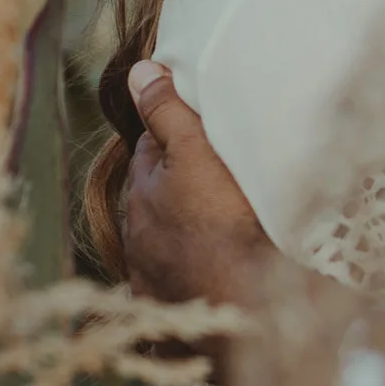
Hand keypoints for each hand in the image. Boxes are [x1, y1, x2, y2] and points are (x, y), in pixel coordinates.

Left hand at [122, 63, 275, 317]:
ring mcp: (153, 279)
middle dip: (173, 187)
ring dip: (181, 234)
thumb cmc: (226, 221)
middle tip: (211, 177)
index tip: (196, 131)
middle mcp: (139, 237)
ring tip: (215, 229)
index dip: (171, 137)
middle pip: (153, 198)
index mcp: (143, 193)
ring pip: (162, 244)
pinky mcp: (172, 314)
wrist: (246, 306)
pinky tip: (207, 280)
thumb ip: (168, 112)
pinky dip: (186, 280)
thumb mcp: (198, 152)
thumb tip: (138, 71)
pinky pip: (174, 291)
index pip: (150, 151)